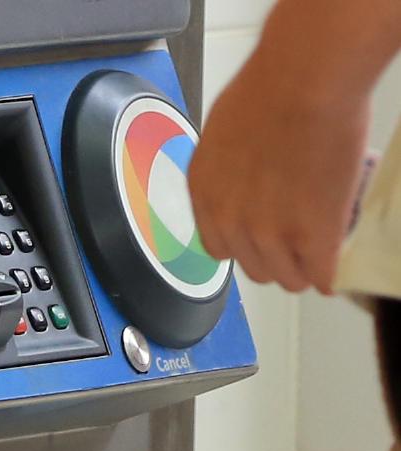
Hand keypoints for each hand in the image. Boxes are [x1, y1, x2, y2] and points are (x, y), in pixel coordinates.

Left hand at [188, 54, 370, 293]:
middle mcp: (228, 222)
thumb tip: (243, 183)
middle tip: (295, 241)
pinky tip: (335, 260)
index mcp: (204, 196)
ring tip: (317, 250)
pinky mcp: (310, 236)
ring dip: (302, 267)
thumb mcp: (221, 136)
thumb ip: (226, 172)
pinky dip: (328, 273)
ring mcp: (268, 233)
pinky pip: (320, 277)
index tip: (260, 237)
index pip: (218, 249)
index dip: (243, 244)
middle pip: (253, 268)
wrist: (301, 82)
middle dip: (274, 258)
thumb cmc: (264, 92)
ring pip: (286, 278)